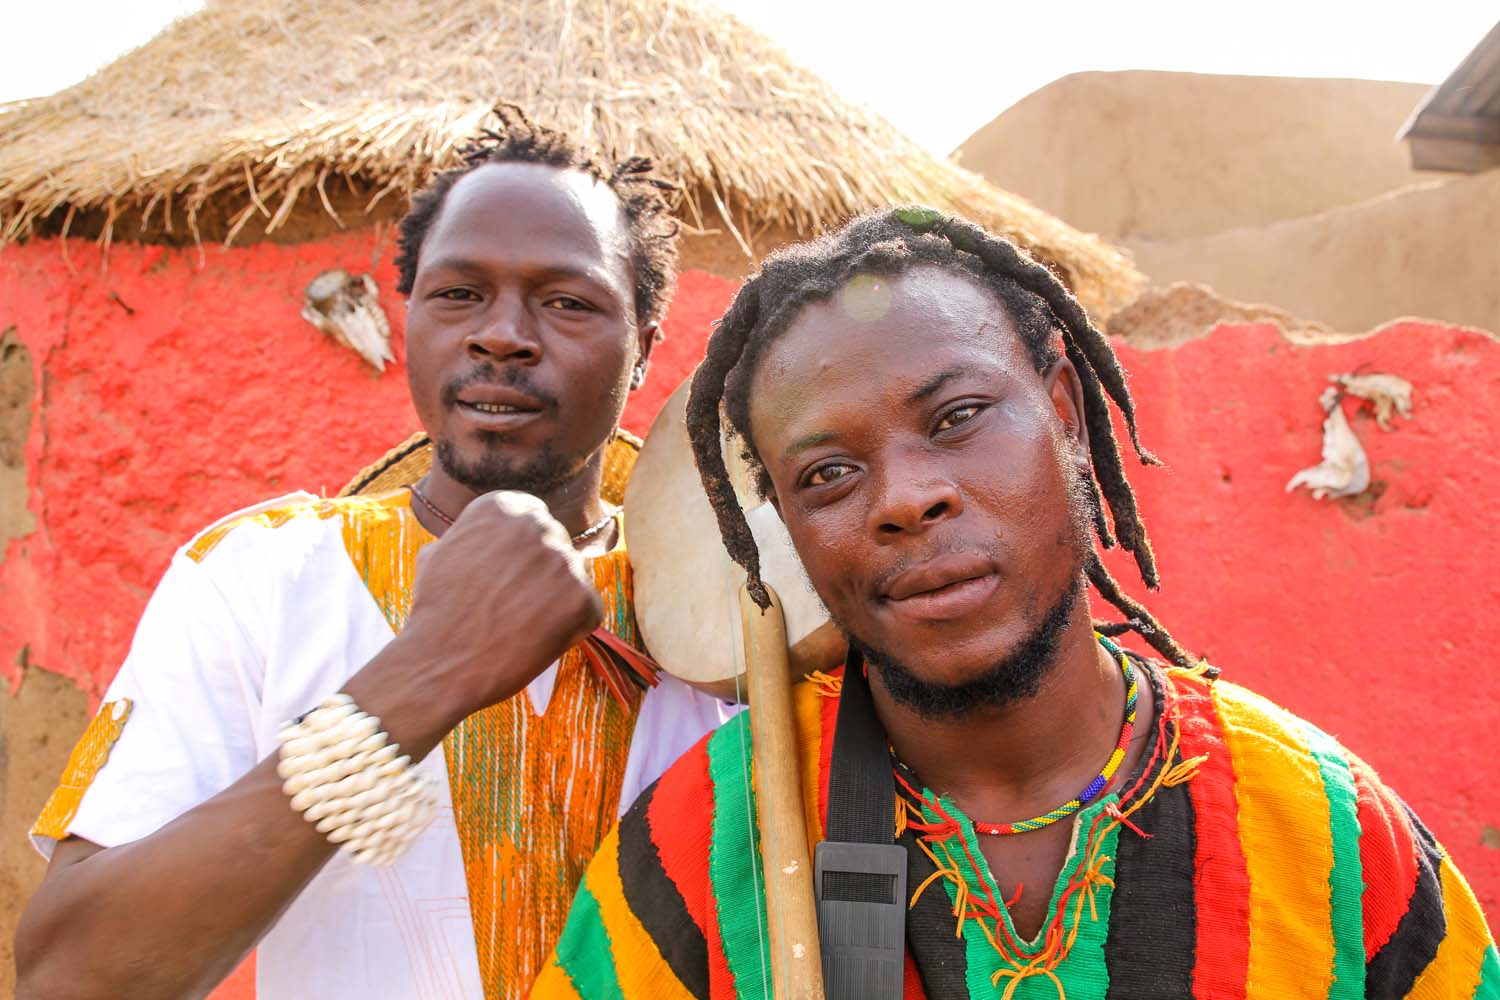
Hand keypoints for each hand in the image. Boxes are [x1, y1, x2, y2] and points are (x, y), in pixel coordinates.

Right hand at [381, 491, 602, 721]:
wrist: (440, 663)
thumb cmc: (435, 613)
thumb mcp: (439, 553)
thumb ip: (472, 536)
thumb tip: (483, 536)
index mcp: (503, 506)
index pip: (533, 519)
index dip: (523, 553)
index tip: (509, 577)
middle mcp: (537, 524)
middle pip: (556, 547)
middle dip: (541, 575)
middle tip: (512, 607)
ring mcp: (563, 559)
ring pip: (573, 578)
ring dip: (555, 601)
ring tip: (519, 626)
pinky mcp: (582, 597)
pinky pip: (588, 610)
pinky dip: (571, 629)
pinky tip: (537, 640)